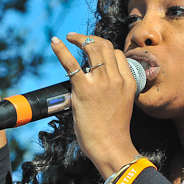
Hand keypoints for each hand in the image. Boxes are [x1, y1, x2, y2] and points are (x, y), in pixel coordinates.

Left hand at [50, 33, 139, 178]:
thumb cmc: (114, 131)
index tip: (93, 52)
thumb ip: (115, 89)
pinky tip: (54, 42)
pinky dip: (61, 50)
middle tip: (78, 39)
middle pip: (105, 46)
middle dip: (91, 38)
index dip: (105, 49)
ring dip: (79, 38)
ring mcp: (101, 82)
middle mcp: (116, 78)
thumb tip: (99, 83)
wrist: (110, 146)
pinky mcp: (84, 89)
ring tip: (69, 37)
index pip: (117, 54)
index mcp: (128, 82)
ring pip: (92, 48)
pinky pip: (71, 63)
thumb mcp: (123, 104)